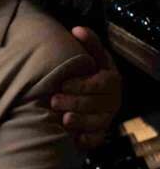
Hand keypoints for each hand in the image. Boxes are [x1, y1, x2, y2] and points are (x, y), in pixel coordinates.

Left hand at [50, 27, 121, 150]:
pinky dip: (87, 140)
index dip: (82, 85)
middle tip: (54, 101)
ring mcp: (108, 117)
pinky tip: (75, 139)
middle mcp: (113, 99)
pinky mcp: (101, 132)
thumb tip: (77, 29)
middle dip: (75, 103)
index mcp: (111, 79)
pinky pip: (97, 139)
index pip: (101, 84)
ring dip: (80, 122)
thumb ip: (88, 44)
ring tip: (63, 120)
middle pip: (97, 104)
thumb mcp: (91, 57)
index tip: (62, 84)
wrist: (93, 93)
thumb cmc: (88, 72)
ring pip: (98, 122)